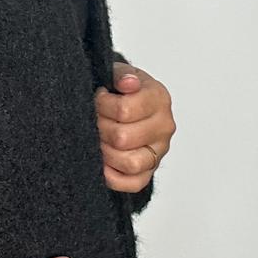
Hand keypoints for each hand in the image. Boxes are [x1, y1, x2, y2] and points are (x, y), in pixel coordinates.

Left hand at [94, 60, 174, 194]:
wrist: (126, 105)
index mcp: (159, 99)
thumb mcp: (119, 74)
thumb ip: (122, 75)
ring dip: (105, 152)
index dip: (102, 105)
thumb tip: (128, 82)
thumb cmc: (121, 90)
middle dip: (100, 128)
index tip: (98, 98)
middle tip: (94, 120)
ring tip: (97, 138)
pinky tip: (101, 162)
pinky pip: (132, 183)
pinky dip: (112, 176)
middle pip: (123, 138)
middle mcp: (164, 126)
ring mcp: (159, 151)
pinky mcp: (149, 171)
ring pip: (130, 163)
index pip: (124, 110)